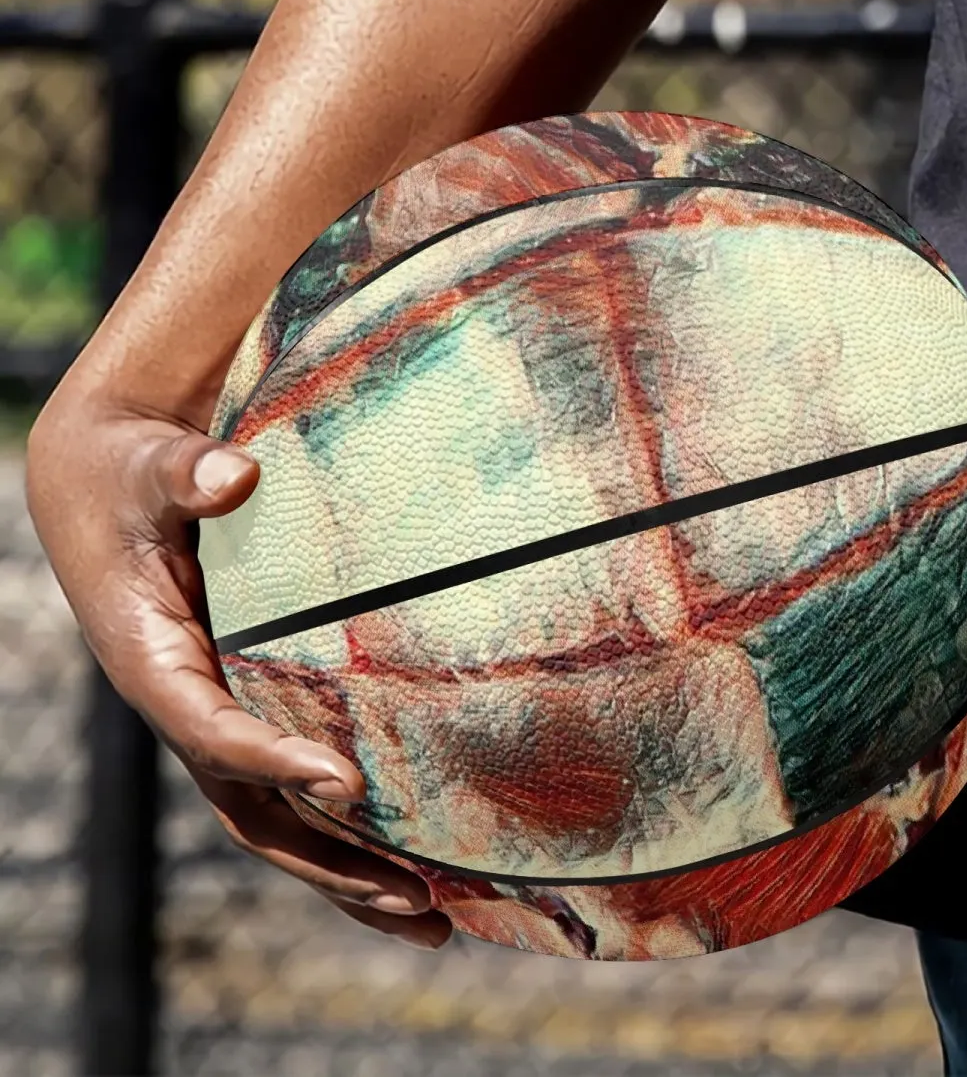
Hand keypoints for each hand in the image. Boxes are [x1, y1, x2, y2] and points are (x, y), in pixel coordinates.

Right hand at [25, 395, 450, 949]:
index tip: (344, 781)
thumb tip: (233, 476)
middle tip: (419, 899)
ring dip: (350, 872)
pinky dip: (349, 828)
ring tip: (436, 917)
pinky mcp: (250, 705)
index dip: (272, 759)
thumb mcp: (149, 467)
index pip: (210, 729)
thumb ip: (186, 474)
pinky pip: (298, 782)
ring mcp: (220, 715)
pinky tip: (419, 856)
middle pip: (253, 809)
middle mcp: (186, 705)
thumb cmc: (132, 473)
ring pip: (279, 817)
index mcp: (153, 661)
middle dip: (329, 862)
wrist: (110, 485)